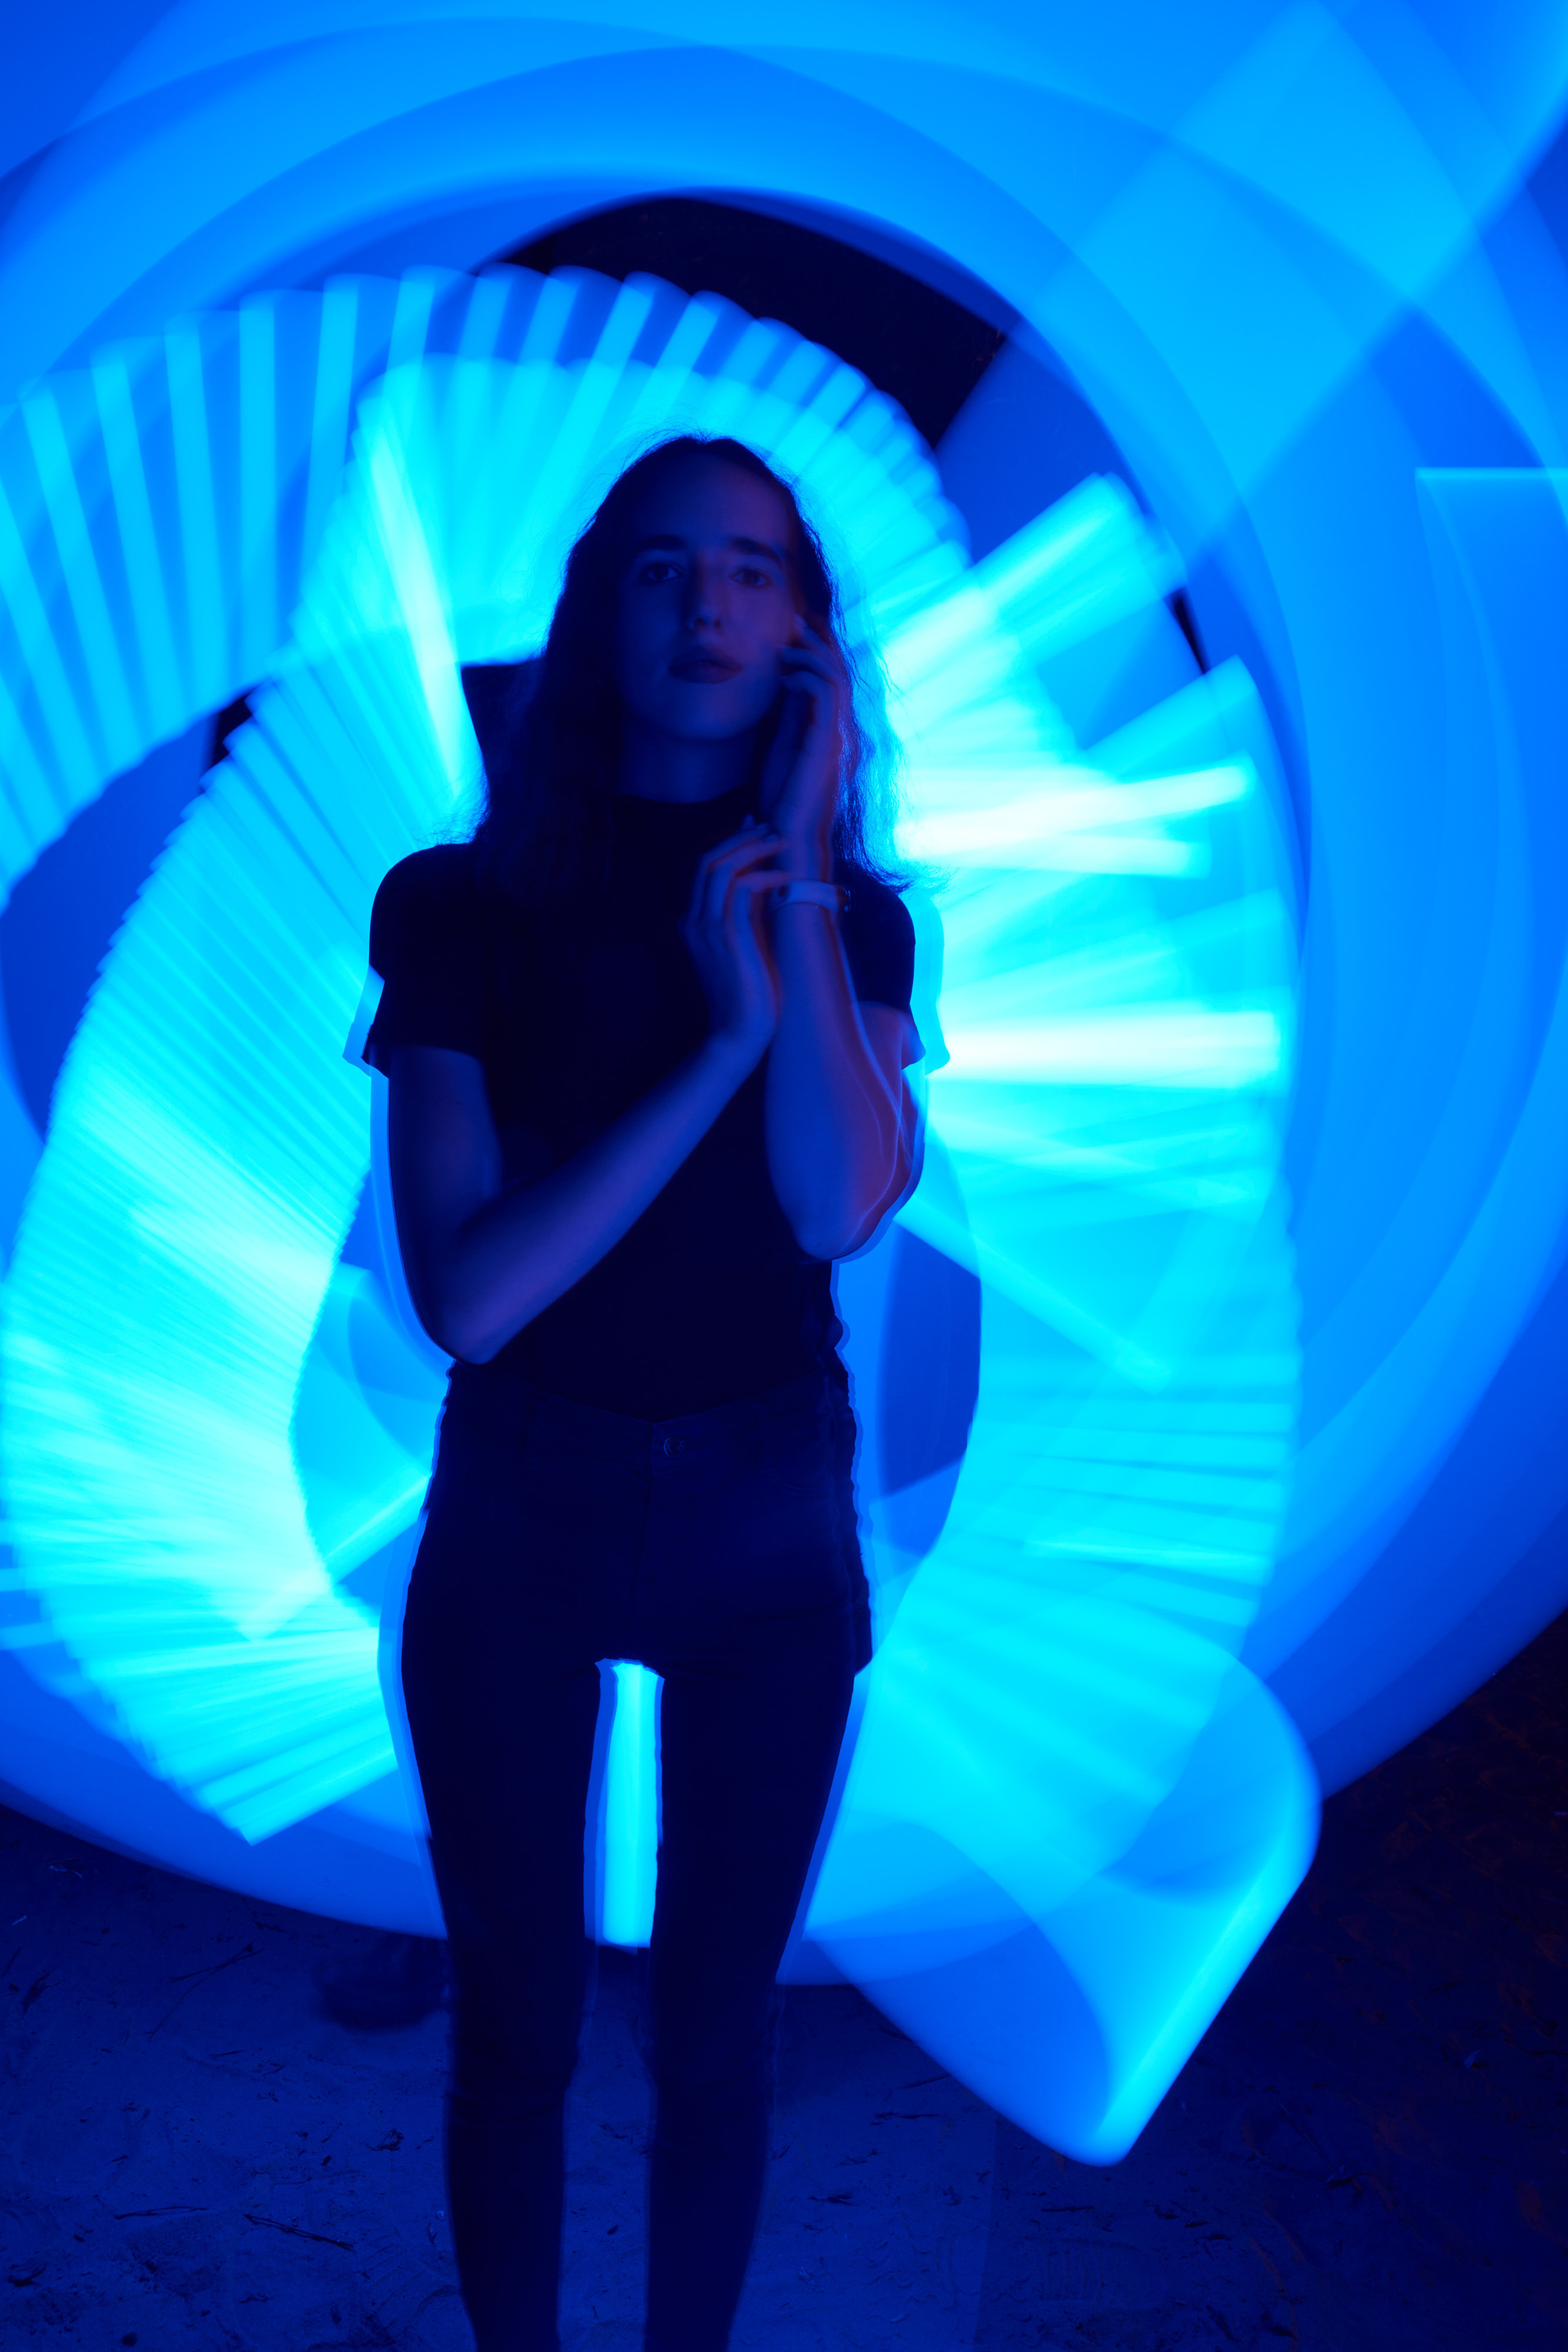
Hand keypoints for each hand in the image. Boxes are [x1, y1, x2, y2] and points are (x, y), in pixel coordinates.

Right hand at [680, 824, 782, 1069]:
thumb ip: (749, 914)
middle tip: (770, 827)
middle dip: (740, 838)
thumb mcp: (748, 945)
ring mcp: (706, 929)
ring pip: (718, 867)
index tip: (756, 827)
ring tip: (779, 841)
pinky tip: (783, 878)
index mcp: (693, 924)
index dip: (731, 842)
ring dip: (751, 848)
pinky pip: (740, 890)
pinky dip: (762, 876)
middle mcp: (693, 922)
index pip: (705, 868)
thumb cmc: (751, 994)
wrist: (739, 1033)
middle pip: (707, 859)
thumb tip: (765, 881)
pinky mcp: (726, 937)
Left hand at [756, 617, 846, 878]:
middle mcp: (840, 730)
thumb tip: (789, 680)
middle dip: (816, 642)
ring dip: (810, 654)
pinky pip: (824, 696)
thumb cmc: (781, 800)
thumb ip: (792, 715)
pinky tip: (784, 675)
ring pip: (835, 678)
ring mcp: (838, 736)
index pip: (831, 680)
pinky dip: (805, 677)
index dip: (815, 652)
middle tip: (793, 621)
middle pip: (838, 672)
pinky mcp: (827, 742)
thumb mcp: (783, 746)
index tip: (790, 634)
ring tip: (785, 645)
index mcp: (831, 731)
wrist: (786, 835)